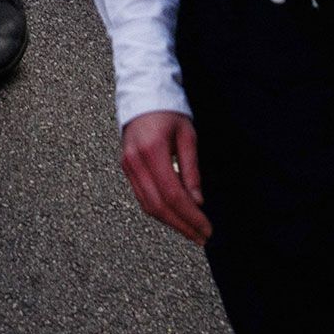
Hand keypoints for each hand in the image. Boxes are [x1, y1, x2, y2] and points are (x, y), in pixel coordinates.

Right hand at [119, 111, 210, 243]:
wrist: (142, 96)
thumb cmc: (169, 113)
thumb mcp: (188, 136)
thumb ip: (191, 169)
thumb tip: (198, 201)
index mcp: (152, 151)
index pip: (173, 195)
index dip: (191, 216)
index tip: (207, 228)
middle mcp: (135, 161)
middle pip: (158, 205)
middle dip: (182, 225)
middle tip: (201, 237)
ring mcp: (127, 166)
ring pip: (148, 205)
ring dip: (170, 223)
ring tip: (191, 232)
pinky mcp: (126, 168)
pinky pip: (142, 197)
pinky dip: (159, 211)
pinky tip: (175, 217)